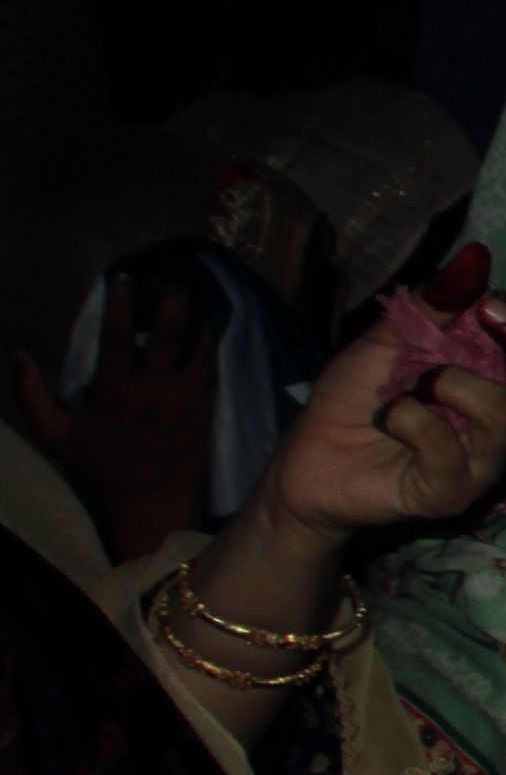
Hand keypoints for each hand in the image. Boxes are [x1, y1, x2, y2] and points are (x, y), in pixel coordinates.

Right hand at [13, 273, 219, 557]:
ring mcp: (186, 398)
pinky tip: (214, 330)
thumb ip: (30, 394)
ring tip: (203, 298)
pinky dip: (215, 347)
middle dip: (175, 302)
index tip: (123, 276)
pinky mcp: (208, 407)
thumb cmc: (99, 463)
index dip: (120, 303)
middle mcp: (154, 390)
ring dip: (202, 320)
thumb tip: (17, 354)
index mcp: (115, 391)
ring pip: (201, 348)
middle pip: (169, 334)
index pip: (116, 336)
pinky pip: (216, 369)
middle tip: (178, 281)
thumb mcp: (54, 433)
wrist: (151, 498)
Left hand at [252, 249, 505, 547]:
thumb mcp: (392, 335)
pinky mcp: (448, 494)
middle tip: (489, 312)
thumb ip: (436, 302)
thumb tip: (478, 254)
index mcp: (505, 379)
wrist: (308, 458)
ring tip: (418, 378)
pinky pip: (451, 454)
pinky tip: (387, 414)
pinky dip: (414, 420)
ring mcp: (482, 462)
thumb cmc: (360, 397)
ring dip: (458, 382)